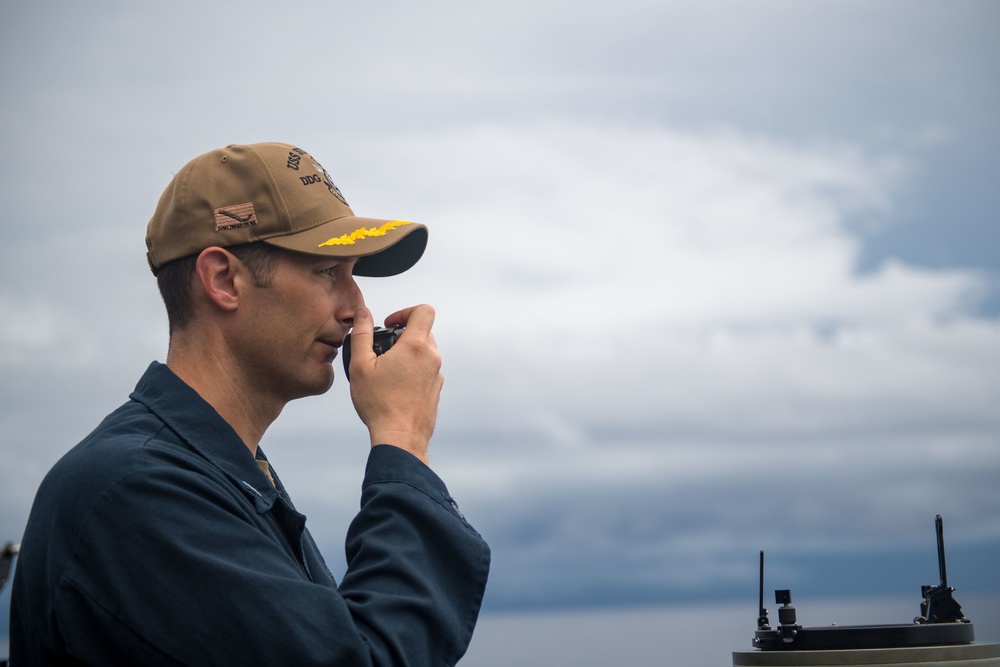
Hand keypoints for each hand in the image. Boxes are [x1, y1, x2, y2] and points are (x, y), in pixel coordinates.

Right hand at [347, 305, 442, 464]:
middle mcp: (431, 358)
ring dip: (408, 354)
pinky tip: (395, 387)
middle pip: (424, 331)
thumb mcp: (360, 365)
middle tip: (383, 349)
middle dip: (403, 334)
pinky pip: (426, 371)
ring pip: (425, 352)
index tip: (390, 325)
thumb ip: (362, 334)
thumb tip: (363, 313)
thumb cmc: (379, 404)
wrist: (399, 438)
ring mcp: (437, 375)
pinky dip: (413, 371)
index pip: (423, 311)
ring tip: (387, 371)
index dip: (405, 311)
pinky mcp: (436, 390)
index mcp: (415, 347)